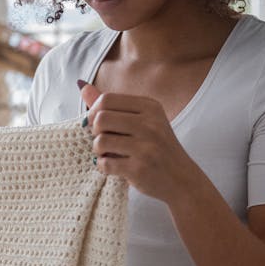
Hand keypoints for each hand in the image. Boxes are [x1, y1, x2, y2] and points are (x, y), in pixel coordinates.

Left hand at [79, 80, 191, 201]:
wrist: (182, 179)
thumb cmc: (158, 148)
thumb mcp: (142, 121)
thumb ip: (112, 106)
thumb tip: (83, 86)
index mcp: (150, 107)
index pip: (107, 99)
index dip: (94, 112)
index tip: (98, 124)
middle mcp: (150, 124)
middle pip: (101, 118)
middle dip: (95, 131)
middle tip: (104, 140)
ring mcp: (146, 147)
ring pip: (100, 141)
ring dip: (98, 151)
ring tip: (108, 154)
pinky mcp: (139, 168)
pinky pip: (105, 163)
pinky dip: (103, 166)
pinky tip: (113, 167)